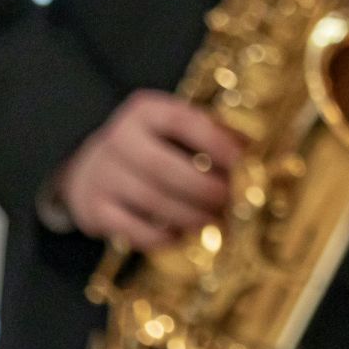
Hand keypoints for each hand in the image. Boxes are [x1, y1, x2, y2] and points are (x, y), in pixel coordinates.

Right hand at [58, 91, 245, 250]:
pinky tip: (184, 235)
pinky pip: (133, 230)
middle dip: (204, 188)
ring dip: (191, 215)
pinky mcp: (94, 210)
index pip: (182, 122)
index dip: (215, 142)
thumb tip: (257, 153)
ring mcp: (102, 176)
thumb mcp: (174, 129)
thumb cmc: (151, 146)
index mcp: (145, 111)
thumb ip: (209, 134)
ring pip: (151, 201)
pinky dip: (163, 237)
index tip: (244, 161)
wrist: (90, 170)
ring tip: (217, 221)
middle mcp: (119, 139)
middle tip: (232, 201)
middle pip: (163, 167)